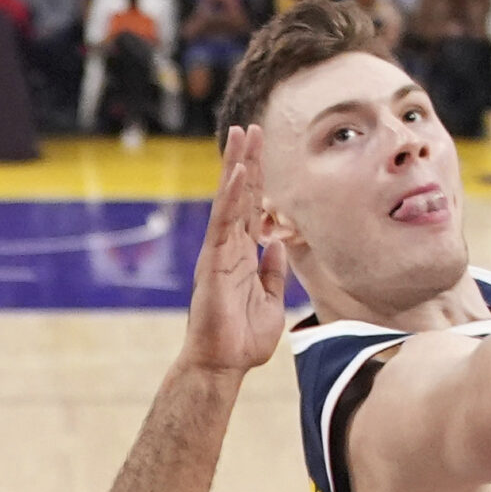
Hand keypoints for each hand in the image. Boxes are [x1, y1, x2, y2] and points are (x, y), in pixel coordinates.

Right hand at [180, 123, 287, 375]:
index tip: (261, 149)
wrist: (223, 364)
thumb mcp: (271, 302)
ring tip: (241, 135)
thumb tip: (278, 246)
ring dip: (235, 167)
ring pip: (228, 201)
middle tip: (249, 126)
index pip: (252, 209)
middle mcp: (229, 248)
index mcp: (243, 256)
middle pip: (239, 196)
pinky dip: (230, 198)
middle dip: (245, 160)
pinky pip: (223, 225)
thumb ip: (273, 273)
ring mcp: (219, 253)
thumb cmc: (242, 340)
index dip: (257, 179)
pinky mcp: (212, 263)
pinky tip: (237, 174)